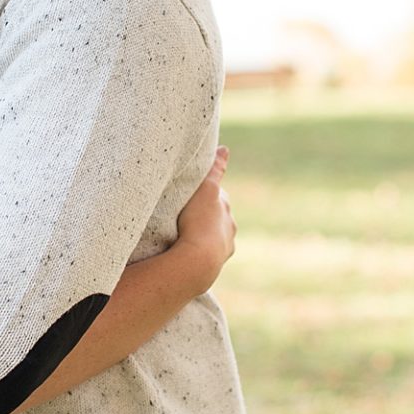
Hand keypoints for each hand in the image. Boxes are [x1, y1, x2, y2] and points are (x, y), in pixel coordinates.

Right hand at [174, 146, 234, 292]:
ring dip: (202, 234)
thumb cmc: (199, 222)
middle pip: (216, 216)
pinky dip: (199, 252)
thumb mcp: (206, 189)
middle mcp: (229, 228)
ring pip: (213, 237)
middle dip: (205, 215)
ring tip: (184, 235)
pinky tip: (187, 252)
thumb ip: (215, 169)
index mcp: (226, 209)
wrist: (199, 260)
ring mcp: (223, 248)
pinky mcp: (215, 265)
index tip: (191, 193)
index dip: (204, 193)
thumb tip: (225, 148)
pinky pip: (206, 255)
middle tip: (185, 214)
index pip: (216, 196)